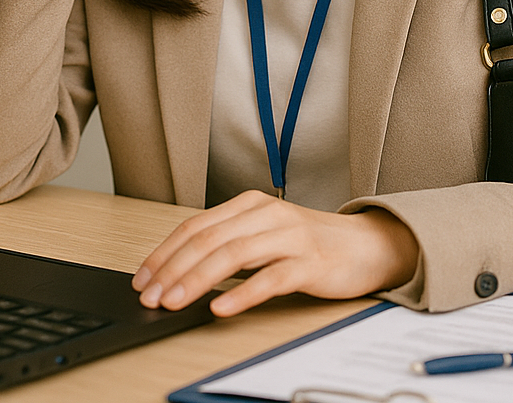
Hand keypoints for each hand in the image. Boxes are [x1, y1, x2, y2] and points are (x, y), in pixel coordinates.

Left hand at [131, 191, 418, 317]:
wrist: (368, 246)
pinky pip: (270, 278)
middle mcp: (267, 215)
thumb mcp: (264, 233)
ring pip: (233, 255)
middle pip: (208, 239)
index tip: (143, 277)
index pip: (196, 226)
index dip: (165, 252)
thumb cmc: (311, 243)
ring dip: (197, 281)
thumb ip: (229, 243)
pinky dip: (241, 294)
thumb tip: (181, 270)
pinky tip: (220, 308)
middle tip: (150, 296)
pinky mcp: (310, 263)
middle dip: (173, 269)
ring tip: (174, 302)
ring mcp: (290, 237)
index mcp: (250, 205)